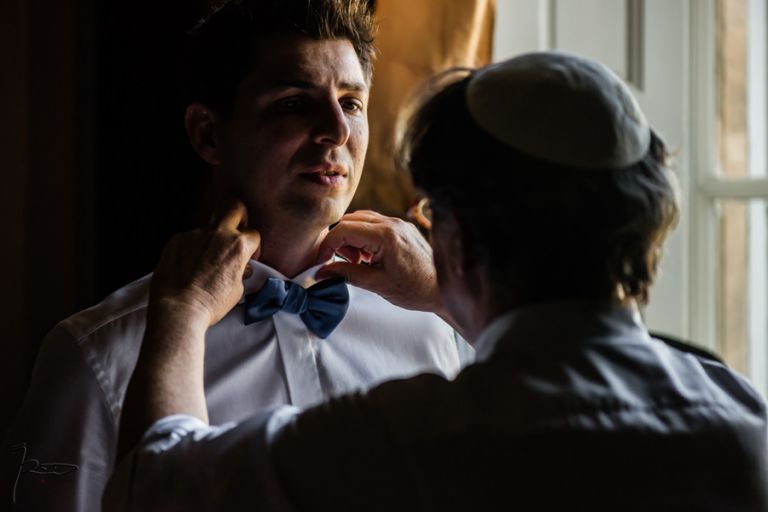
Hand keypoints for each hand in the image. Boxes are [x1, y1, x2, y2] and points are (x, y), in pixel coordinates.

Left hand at [149, 200, 260, 326]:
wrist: (179, 308)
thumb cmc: (210, 303)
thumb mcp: (237, 289)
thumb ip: (240, 271)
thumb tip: (240, 268)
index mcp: (238, 245)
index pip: (253, 234)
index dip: (254, 246)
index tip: (249, 257)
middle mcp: (218, 234)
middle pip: (235, 208)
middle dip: (240, 218)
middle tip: (237, 232)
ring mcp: (195, 234)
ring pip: (210, 226)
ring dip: (213, 238)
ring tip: (207, 260)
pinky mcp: (177, 240)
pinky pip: (190, 238)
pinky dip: (193, 248)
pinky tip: (190, 265)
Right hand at [316, 210, 443, 313]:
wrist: (443, 290)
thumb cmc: (415, 289)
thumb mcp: (376, 284)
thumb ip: (346, 274)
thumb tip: (322, 272)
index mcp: (385, 235)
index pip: (344, 229)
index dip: (327, 245)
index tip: (321, 261)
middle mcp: (392, 223)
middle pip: (351, 220)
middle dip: (339, 240)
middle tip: (340, 263)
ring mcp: (399, 223)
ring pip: (362, 220)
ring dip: (351, 238)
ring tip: (356, 262)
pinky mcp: (402, 228)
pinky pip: (375, 224)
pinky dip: (364, 237)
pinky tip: (368, 257)